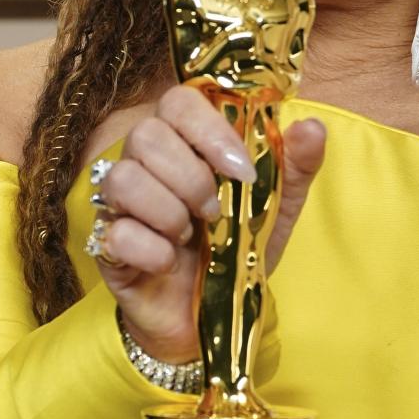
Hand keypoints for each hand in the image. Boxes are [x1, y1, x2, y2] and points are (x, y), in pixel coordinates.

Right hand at [91, 84, 325, 361]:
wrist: (216, 317)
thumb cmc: (240, 250)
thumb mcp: (279, 208)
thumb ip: (296, 165)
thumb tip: (312, 127)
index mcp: (185, 143)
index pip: (178, 101)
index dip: (209, 129)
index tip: (241, 170)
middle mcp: (145, 164)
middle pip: (146, 135)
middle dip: (191, 177)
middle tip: (216, 211)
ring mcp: (120, 204)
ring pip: (123, 179)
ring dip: (167, 211)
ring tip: (190, 235)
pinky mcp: (106, 246)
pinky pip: (115, 232)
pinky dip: (152, 250)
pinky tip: (170, 263)